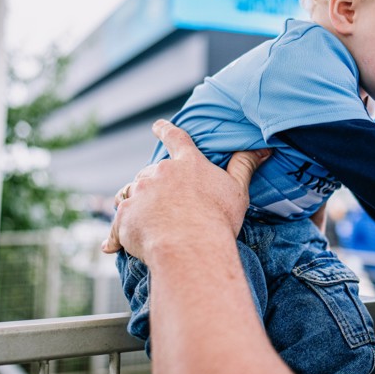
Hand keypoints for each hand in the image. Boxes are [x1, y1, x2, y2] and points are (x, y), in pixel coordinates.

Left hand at [101, 119, 269, 264]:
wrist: (190, 246)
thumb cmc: (218, 219)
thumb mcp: (237, 190)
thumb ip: (244, 167)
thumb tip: (262, 148)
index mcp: (187, 163)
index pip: (176, 139)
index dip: (166, 131)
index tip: (157, 126)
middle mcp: (159, 173)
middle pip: (151, 173)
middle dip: (154, 187)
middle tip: (165, 208)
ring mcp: (139, 193)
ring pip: (131, 194)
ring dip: (135, 205)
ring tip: (145, 224)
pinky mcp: (125, 216)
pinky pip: (117, 224)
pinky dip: (116, 235)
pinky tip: (111, 248)